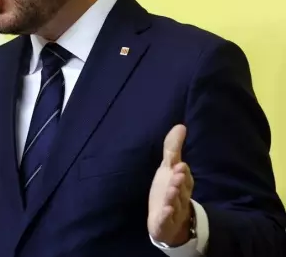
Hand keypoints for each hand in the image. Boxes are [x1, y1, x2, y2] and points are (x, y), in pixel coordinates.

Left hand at [148, 124, 194, 245]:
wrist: (167, 223)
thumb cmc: (168, 191)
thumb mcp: (168, 169)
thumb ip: (173, 149)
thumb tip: (180, 125)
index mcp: (181, 184)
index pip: (183, 177)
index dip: (181, 172)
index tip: (180, 165)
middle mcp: (179, 196)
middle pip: (180, 189)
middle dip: (179, 182)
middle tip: (177, 174)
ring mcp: (172, 210)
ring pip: (174, 203)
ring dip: (173, 197)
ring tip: (171, 190)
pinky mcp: (164, 222)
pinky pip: (166, 219)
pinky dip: (166, 216)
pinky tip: (165, 211)